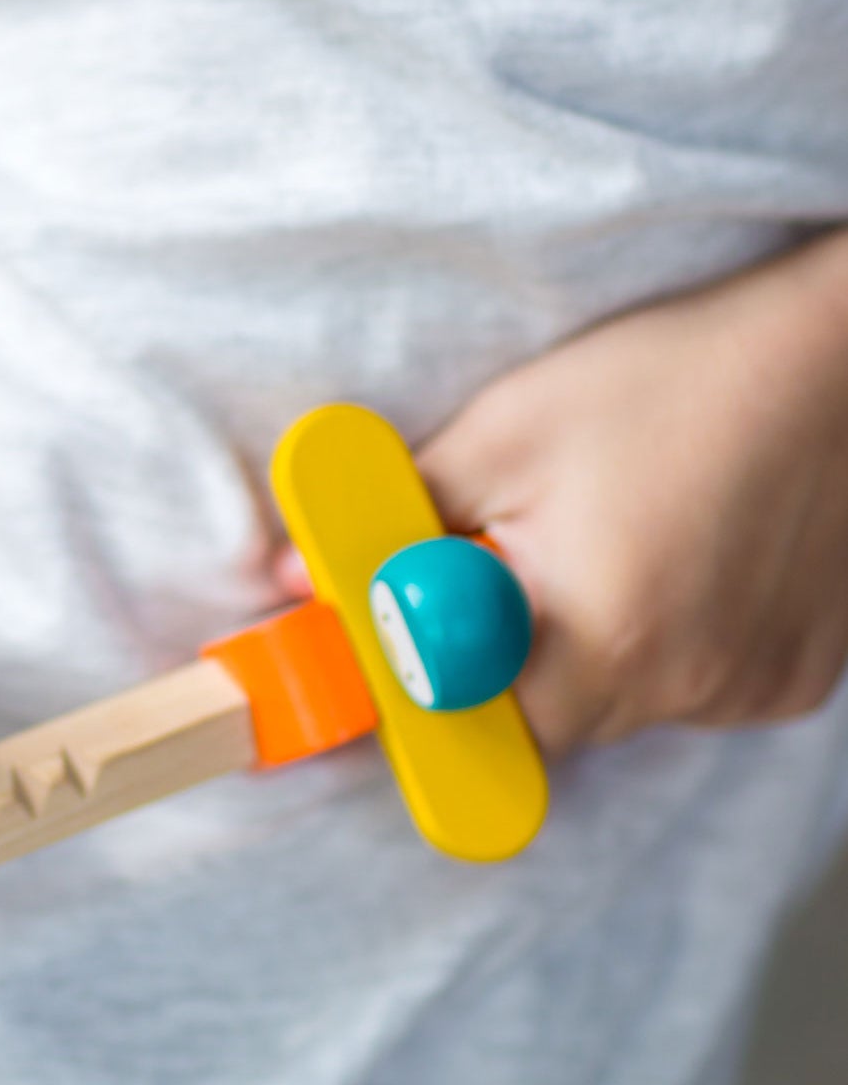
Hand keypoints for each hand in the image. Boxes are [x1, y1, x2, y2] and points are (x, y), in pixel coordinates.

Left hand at [277, 236, 847, 754]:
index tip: (394, 651)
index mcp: (600, 633)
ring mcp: (746, 692)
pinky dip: (668, 642)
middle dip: (505, 656)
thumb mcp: (509, 429)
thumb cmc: (669, 379)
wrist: (841, 360)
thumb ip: (400, 519)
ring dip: (590, 646)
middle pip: (542, 721)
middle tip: (514, 562)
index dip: (420, 686)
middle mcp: (681, 686)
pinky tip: (684, 556)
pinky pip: (693, 688)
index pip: (468, 724)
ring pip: (617, 704)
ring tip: (616, 536)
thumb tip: (292, 577)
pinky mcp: (795, 682)